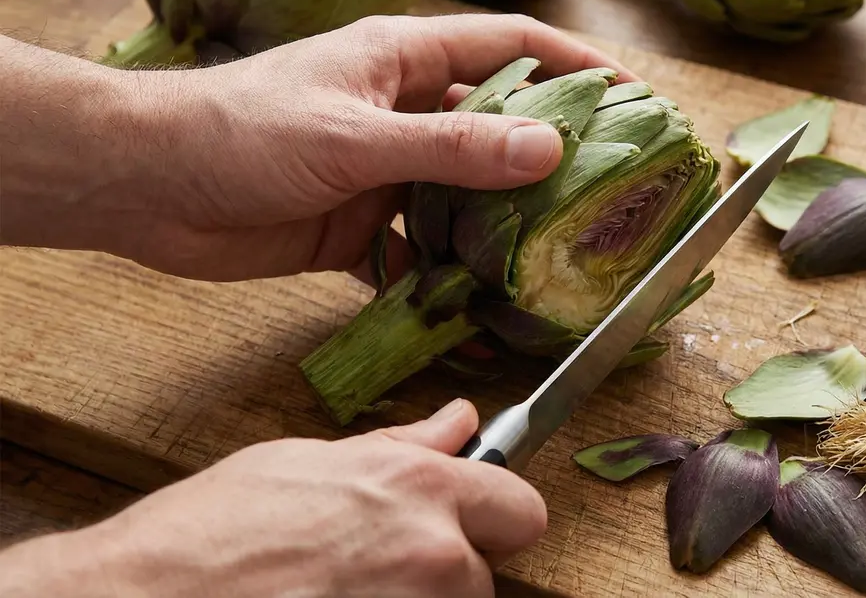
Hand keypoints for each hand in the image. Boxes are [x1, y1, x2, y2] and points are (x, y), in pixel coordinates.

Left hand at [0, 15, 637, 281]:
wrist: (147, 186)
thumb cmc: (242, 133)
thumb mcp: (356, 137)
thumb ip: (453, 149)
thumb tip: (550, 151)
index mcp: (404, 60)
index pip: (512, 48)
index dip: (576, 67)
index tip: (636, 96)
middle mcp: (404, 110)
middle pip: (500, 125)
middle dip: (556, 154)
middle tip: (617, 189)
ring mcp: (386, 170)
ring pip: (468, 194)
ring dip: (507, 224)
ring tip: (566, 257)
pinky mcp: (361, 225)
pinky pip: (424, 250)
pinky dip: (451, 278)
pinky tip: (483, 308)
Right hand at [0, 399, 545, 597]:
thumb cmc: (206, 535)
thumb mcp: (305, 464)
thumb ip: (399, 449)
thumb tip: (458, 423)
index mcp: (417, 487)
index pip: (521, 509)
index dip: (492, 517)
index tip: (468, 526)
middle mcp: (432, 553)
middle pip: (485, 575)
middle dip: (448, 573)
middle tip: (376, 570)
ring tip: (339, 595)